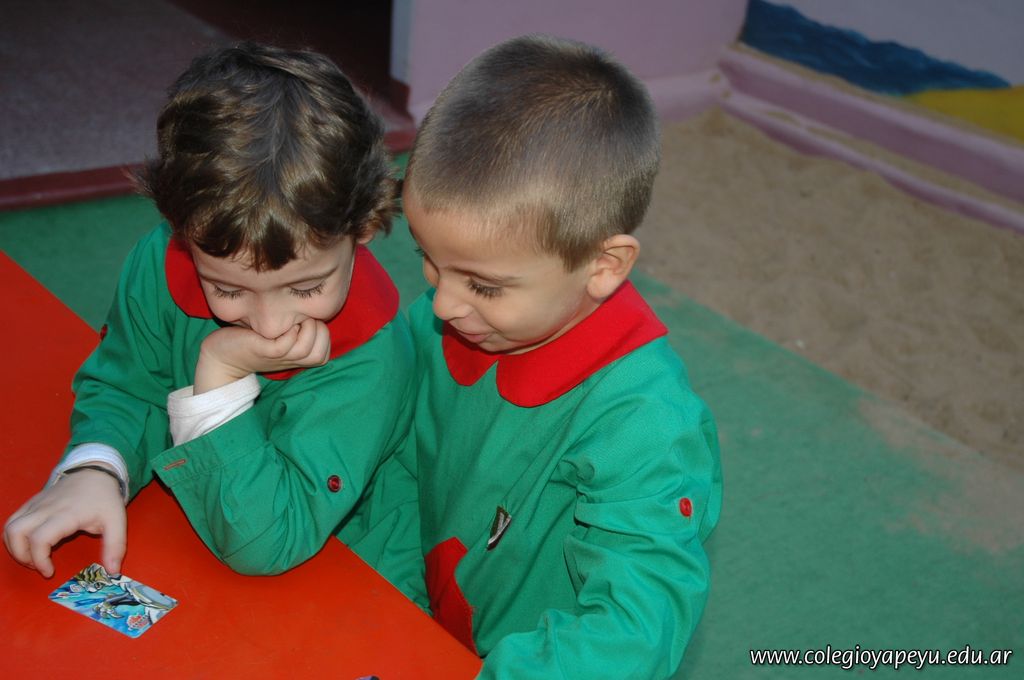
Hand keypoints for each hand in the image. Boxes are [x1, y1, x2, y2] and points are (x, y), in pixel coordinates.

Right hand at [3, 468, 126, 577]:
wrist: (96, 472)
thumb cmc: (105, 498)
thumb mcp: (117, 521)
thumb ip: (115, 547)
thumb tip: (112, 571)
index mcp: (67, 514)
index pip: (41, 539)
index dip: (40, 560)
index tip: (50, 571)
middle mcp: (46, 508)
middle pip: (17, 532)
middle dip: (22, 556)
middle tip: (39, 565)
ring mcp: (36, 504)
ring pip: (10, 526)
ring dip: (15, 546)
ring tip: (32, 556)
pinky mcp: (31, 503)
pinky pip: (12, 520)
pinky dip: (13, 535)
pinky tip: (28, 543)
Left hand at [194, 318, 330, 392]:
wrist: (222, 353)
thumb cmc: (251, 338)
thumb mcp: (279, 333)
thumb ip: (297, 326)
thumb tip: (312, 307)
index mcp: (296, 358)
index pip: (324, 355)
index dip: (322, 336)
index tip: (308, 322)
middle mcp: (289, 360)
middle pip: (319, 355)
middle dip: (318, 332)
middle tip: (303, 319)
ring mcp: (277, 357)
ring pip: (306, 350)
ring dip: (306, 329)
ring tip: (294, 319)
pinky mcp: (264, 350)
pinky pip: (286, 345)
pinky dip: (289, 331)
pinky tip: (282, 322)